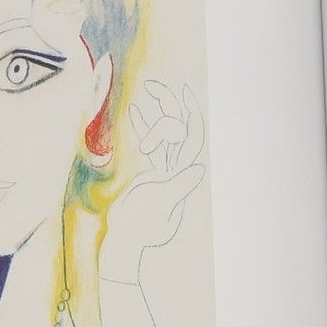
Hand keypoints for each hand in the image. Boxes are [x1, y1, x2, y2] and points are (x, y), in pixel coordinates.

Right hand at [100, 80, 205, 285]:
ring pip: (166, 135)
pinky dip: (145, 128)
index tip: (184, 95)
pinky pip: (151, 146)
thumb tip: (199, 169)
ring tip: (150, 92)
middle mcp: (177, 169)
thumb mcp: (162, 206)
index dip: (190, 115)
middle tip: (155, 87)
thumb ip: (179, 186)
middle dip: (170, 108)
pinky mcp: (153, 174)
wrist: (127, 239)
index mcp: (182, 174)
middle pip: (179, 130)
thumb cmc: (143, 227)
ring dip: (158, 114)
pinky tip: (139, 110)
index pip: (191, 139)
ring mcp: (165, 170)